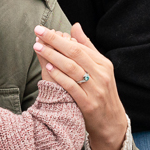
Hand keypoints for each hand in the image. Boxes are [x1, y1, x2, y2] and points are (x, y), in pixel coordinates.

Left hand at [32, 23, 128, 149]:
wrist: (111, 123)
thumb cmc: (101, 93)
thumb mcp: (99, 69)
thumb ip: (87, 48)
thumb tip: (75, 26)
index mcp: (103, 64)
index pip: (80, 46)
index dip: (60, 37)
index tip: (44, 30)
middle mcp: (101, 75)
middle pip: (75, 53)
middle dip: (55, 41)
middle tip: (38, 32)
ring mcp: (95, 90)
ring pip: (72, 68)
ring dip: (53, 56)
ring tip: (38, 47)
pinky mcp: (88, 104)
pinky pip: (72, 87)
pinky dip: (60, 76)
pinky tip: (48, 67)